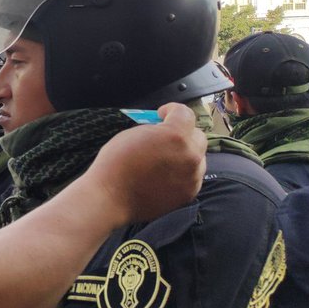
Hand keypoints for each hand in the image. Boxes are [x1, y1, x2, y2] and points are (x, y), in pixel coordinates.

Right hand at [85, 103, 204, 225]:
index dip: (172, 110)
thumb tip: (162, 130)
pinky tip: (164, 175)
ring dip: (185, 154)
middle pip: (198, 136)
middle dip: (183, 133)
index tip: (163, 114)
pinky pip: (193, 177)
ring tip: (165, 160)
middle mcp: (190, 155)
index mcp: (175, 135)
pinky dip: (183, 173)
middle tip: (166, 138)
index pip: (186, 113)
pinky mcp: (189, 192)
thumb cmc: (114, 165)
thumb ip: (154, 129)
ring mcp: (192, 176)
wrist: (110, 197)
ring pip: (198, 158)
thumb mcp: (132, 134)